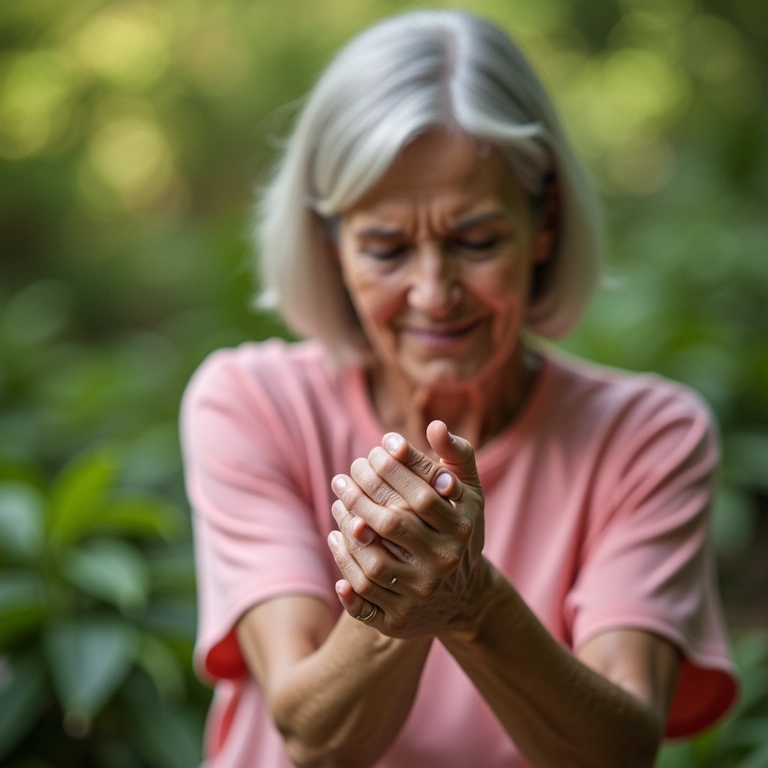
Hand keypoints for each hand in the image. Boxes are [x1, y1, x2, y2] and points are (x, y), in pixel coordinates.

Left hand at [327, 420, 488, 637]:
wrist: (466, 598)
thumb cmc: (460, 531)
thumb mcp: (470, 494)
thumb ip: (458, 456)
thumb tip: (436, 425)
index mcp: (462, 530)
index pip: (422, 494)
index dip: (393, 469)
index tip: (371, 451)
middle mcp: (445, 564)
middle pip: (393, 524)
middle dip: (361, 495)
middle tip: (341, 477)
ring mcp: (421, 595)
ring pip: (372, 561)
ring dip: (346, 528)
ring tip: (336, 503)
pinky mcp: (398, 622)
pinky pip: (362, 596)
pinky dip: (343, 568)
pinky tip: (335, 540)